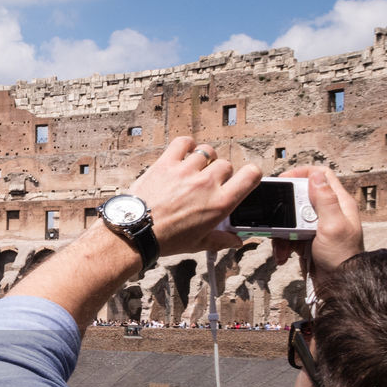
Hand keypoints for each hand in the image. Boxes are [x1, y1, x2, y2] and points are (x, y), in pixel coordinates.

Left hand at [129, 137, 260, 256]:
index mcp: (220, 203)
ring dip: (204, 160)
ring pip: (207, 152)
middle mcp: (207, 184)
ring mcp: (186, 171)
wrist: (135, 233)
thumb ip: (221, 240)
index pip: (252, 175)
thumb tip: (237, 241)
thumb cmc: (166, 240)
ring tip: (194, 171)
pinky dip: (186, 145)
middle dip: (219, 174)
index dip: (251, 175)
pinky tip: (184, 154)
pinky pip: (183, 142)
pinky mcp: (166, 163)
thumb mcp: (198, 244)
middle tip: (206, 186)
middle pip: (226, 165)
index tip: (243, 179)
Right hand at [272, 166, 363, 286]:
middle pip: (299, 197)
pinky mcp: (306, 239)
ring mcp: (316, 226)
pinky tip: (284, 254)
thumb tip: (316, 176)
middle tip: (278, 217)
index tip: (285, 181)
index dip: (302, 173)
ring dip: (281, 231)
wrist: (338, 285)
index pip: (321, 175)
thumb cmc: (342, 257)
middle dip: (286, 209)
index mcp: (339, 203)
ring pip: (290, 218)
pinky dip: (282, 244)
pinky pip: (287, 235)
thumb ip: (325, 200)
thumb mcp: (333, 225)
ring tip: (282, 243)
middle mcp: (328, 212)